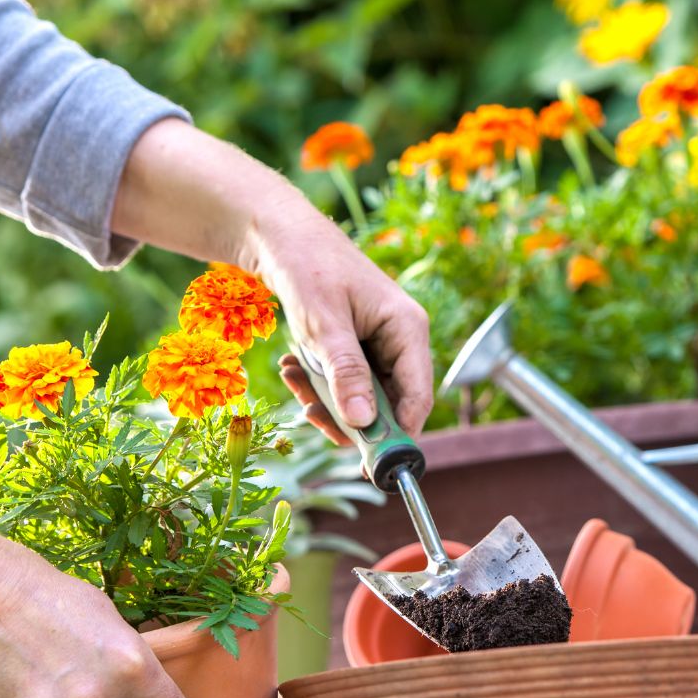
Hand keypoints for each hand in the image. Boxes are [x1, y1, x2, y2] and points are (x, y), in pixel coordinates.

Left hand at [110, 118, 433, 445]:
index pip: (418, 396)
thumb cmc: (306, 267)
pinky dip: (319, 383)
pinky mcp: (359, 345)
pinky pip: (347, 381)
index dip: (397, 433)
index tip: (366, 463)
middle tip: (310, 415)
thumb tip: (365, 424)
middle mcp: (402, 338)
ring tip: (294, 377)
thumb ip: (347, 374)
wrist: (279, 233)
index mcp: (408, 328)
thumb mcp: (323, 326)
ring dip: (327, 398)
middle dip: (349, 415)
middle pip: (390, 402)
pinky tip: (295, 367)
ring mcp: (381, 343)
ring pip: (364, 396)